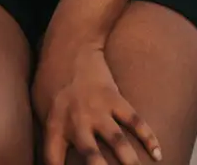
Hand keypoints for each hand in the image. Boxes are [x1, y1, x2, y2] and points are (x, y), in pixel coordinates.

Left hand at [33, 37, 161, 164]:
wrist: (70, 43)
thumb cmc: (51, 78)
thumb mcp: (38, 105)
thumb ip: (47, 132)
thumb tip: (49, 157)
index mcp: (54, 124)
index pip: (53, 160)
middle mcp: (77, 120)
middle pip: (92, 156)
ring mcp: (98, 108)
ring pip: (117, 140)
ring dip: (130, 161)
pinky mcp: (114, 97)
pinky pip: (134, 119)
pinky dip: (148, 136)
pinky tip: (158, 153)